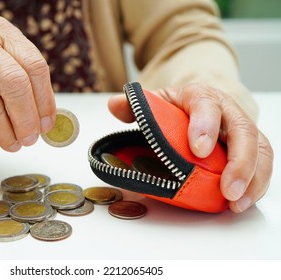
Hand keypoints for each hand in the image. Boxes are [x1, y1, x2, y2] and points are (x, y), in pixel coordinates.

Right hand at [0, 16, 55, 151]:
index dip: (45, 100)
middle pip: (12, 82)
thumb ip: (28, 90)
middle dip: (25, 118)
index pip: (34, 66)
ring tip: (12, 145)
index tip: (46, 125)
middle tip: (29, 139)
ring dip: (3, 131)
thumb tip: (47, 124)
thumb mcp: (7, 67)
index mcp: (3, 33)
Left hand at [108, 83, 273, 212]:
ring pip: (260, 149)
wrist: (200, 105)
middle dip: (239, 162)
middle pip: (243, 131)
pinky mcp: (251, 147)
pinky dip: (256, 184)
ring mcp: (241, 130)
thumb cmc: (177, 107)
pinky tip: (242, 202)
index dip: (204, 126)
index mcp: (200, 97)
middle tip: (227, 189)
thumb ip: (136, 106)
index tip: (198, 150)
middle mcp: (227, 111)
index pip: (206, 105)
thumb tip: (115, 105)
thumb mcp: (156, 102)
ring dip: (253, 178)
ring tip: (237, 202)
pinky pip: (262, 164)